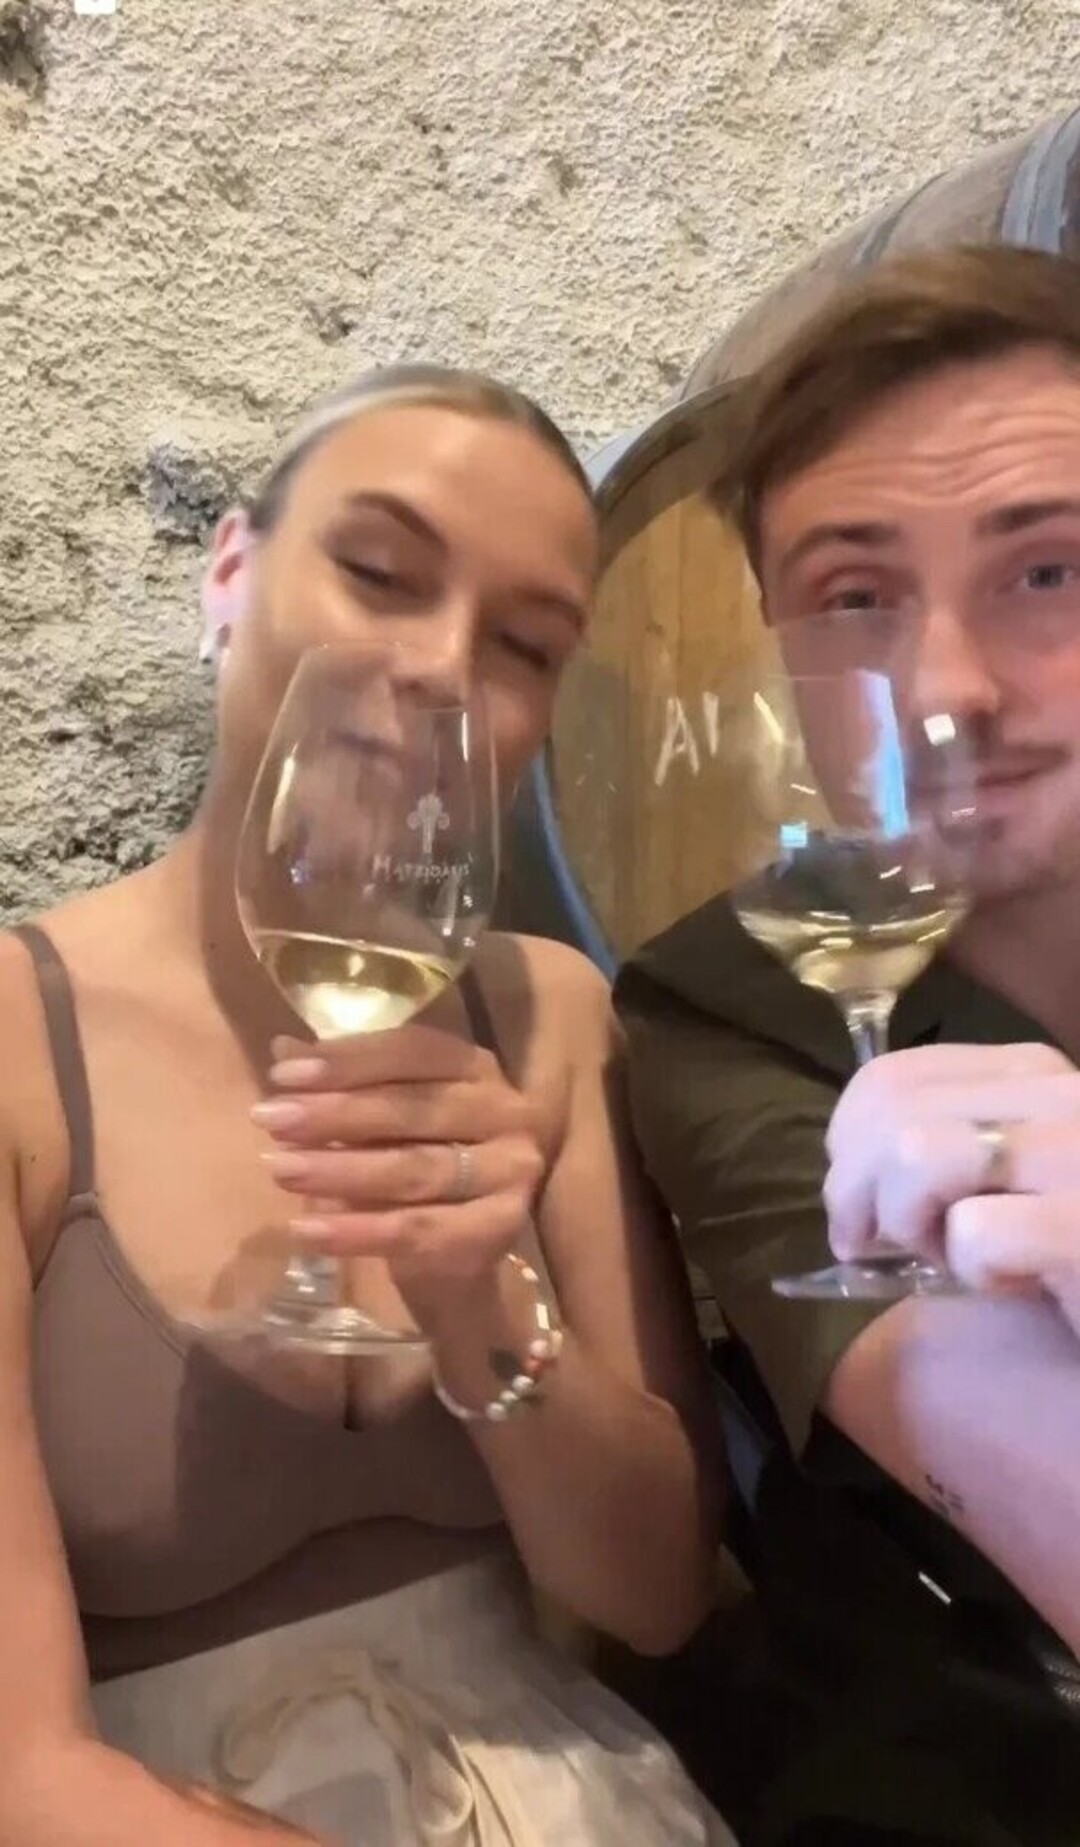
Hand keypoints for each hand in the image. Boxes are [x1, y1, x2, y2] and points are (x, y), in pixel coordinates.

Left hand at [253, 1025, 543, 1325]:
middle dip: (335, 1114)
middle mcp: (503, 1111)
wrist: (463, 1241)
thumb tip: (282, 1051)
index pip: (412, 1051)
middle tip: (269, 1120)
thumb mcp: (381, 1113)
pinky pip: (419, 1230)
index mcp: (473, 1066)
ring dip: (341, 1171)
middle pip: (414, 1108)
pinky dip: (358, 1233)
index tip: (281, 1076)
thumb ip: (341, 1082)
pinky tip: (306, 1229)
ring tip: (279, 1170)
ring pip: (416, 1169)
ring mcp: (508, 1172)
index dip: (347, 1061)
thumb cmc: (418, 1156)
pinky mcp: (498, 1228)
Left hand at [824, 1042, 1079, 1332]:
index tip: (861, 1206)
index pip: (891, 1079)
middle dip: (856, 1192)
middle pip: (890, 1113)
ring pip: (917, 1152)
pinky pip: (977, 1234)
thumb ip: (945, 1152)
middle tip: (877, 1248)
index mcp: (1037, 1073)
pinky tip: (1025, 1287)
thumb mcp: (1012, 1182)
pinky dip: (977, 1273)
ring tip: (955, 1259)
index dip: (848, 1147)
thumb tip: (849, 1165)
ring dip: (911, 1222)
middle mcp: (1064, 1094)